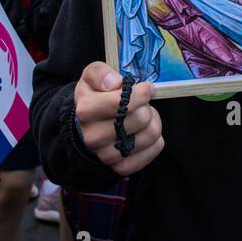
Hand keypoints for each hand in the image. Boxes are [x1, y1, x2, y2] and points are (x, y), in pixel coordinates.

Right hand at [74, 62, 163, 176]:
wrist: (89, 124)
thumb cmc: (95, 95)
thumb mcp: (92, 75)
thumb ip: (100, 73)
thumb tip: (115, 83)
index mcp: (85, 111)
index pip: (122, 103)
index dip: (140, 93)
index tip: (145, 88)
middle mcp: (93, 137)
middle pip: (141, 119)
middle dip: (146, 106)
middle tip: (141, 104)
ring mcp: (106, 155)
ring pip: (151, 134)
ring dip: (153, 120)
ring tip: (142, 116)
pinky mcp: (122, 167)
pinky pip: (154, 149)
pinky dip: (156, 138)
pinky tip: (144, 131)